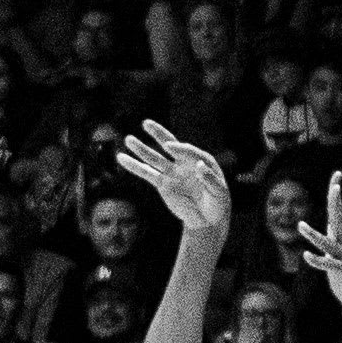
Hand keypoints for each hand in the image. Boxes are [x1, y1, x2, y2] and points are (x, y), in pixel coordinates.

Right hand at [114, 119, 231, 238]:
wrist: (207, 219)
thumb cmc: (217, 203)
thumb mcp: (219, 192)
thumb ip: (210, 179)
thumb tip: (200, 165)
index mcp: (201, 160)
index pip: (188, 151)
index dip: (179, 148)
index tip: (169, 147)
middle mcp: (184, 163)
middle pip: (169, 145)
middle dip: (158, 134)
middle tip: (146, 123)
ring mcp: (172, 172)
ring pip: (154, 158)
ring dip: (141, 149)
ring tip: (128, 139)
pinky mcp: (162, 184)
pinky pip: (147, 173)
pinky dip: (134, 166)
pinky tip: (122, 158)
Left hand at [298, 176, 341, 321]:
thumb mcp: (338, 259)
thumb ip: (334, 242)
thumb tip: (330, 225)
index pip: (338, 215)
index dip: (336, 197)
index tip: (337, 176)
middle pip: (339, 221)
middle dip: (336, 203)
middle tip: (335, 185)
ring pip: (329, 245)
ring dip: (313, 236)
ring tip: (300, 226)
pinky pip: (331, 265)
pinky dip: (318, 261)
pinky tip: (306, 256)